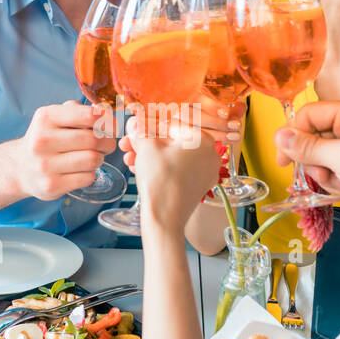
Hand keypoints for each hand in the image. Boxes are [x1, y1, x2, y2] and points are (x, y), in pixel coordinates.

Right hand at [14, 101, 116, 201]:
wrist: (20, 167)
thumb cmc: (46, 139)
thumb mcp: (54, 117)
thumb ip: (78, 110)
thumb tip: (104, 112)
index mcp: (46, 118)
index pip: (89, 116)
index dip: (107, 121)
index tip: (112, 125)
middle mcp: (42, 140)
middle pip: (93, 140)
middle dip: (108, 142)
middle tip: (107, 144)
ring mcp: (45, 165)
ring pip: (93, 160)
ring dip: (99, 158)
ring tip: (93, 157)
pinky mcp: (51, 185)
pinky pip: (88, 177)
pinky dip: (91, 173)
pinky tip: (81, 170)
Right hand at [126, 113, 220, 231]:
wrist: (165, 217)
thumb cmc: (160, 180)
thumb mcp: (146, 146)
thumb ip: (141, 129)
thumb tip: (135, 120)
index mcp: (203, 138)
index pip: (172, 123)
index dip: (148, 125)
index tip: (135, 127)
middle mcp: (210, 154)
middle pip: (172, 141)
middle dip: (147, 142)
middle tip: (129, 143)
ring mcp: (206, 171)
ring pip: (173, 156)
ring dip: (150, 155)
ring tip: (130, 157)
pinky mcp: (198, 185)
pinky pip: (178, 169)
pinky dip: (161, 167)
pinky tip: (140, 167)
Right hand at [273, 100, 339, 238]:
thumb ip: (309, 146)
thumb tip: (278, 136)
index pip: (311, 114)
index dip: (295, 133)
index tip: (284, 158)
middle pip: (312, 136)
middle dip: (312, 158)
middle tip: (322, 172)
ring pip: (318, 157)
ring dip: (322, 173)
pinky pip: (328, 173)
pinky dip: (331, 183)